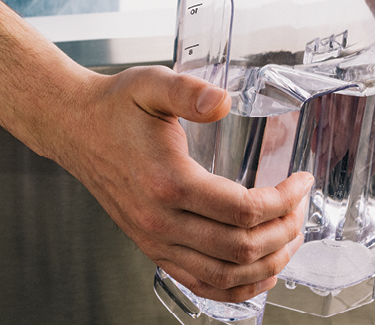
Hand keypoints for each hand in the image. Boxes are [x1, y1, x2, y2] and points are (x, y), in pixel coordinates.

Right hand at [29, 66, 313, 303]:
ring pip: (225, 276)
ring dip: (267, 263)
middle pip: (241, 248)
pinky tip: (257, 272)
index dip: (284, 200)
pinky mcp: (152, 248)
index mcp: (168, 182)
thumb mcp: (152, 85)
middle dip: (284, 232)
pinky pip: (200, 284)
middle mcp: (160, 220)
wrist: (74, 128)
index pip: (243, 210)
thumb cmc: (113, 109)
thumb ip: (189, 91)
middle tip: (299, 208)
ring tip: (288, 239)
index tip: (300, 181)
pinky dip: (236, 288)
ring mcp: (155, 240)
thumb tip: (224, 102)